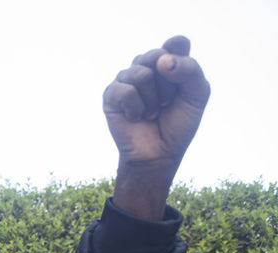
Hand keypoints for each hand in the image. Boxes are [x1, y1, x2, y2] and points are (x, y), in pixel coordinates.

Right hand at [103, 36, 209, 218]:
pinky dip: (136, 108)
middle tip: (167, 103)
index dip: (179, 55)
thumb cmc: (178, 125)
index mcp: (169, 63)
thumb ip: (190, 71)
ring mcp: (126, 79)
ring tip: (151, 112)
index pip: (176, 42)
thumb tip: (161, 61)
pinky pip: (125, 90)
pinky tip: (136, 117)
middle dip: (168, 85)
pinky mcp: (110, 94)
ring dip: (152, 100)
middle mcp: (146, 67)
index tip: (182, 78)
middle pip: (158, 55)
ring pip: (141, 73)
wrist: (158, 154)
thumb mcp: (197, 95)